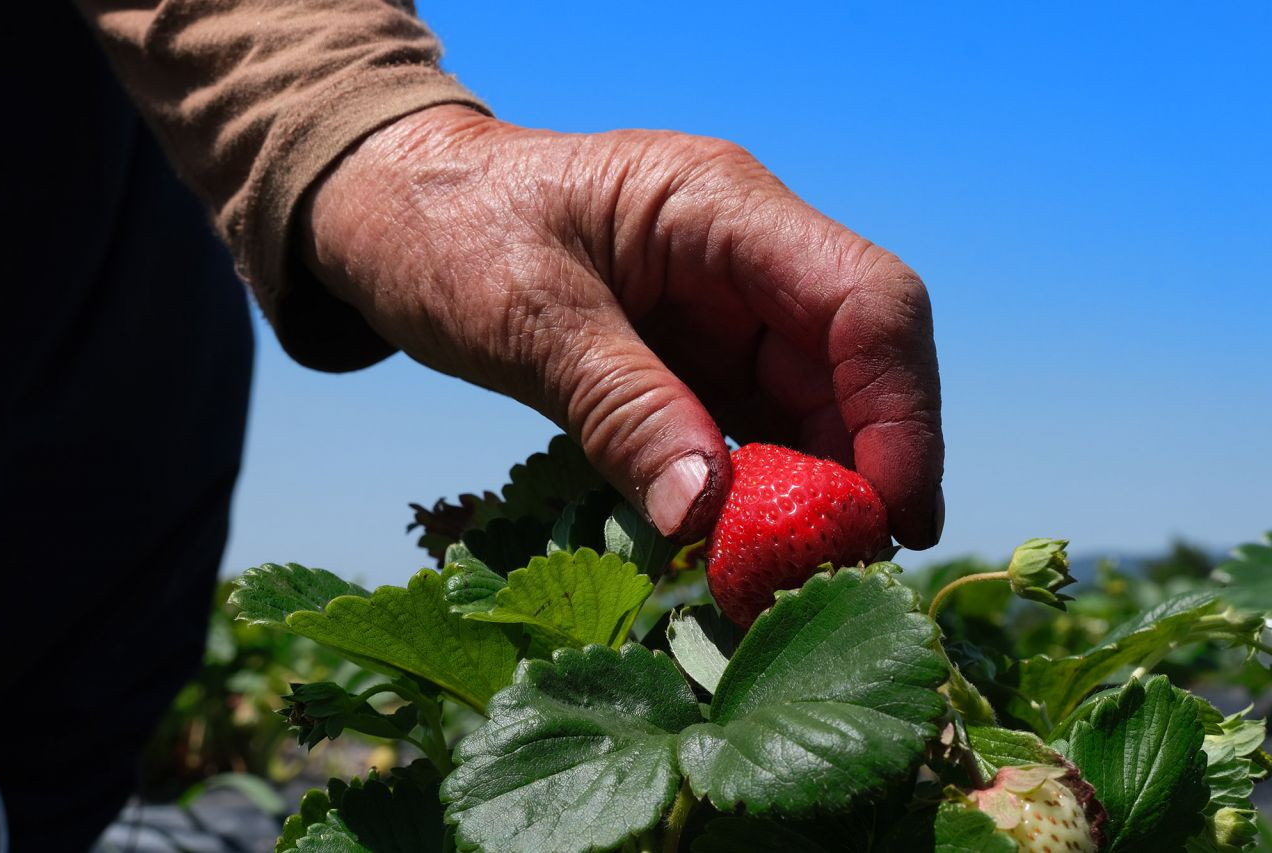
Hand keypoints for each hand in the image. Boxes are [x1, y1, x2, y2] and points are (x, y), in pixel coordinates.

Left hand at [302, 105, 942, 546]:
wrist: (395, 211)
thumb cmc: (449, 231)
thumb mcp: (528, 317)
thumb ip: (622, 409)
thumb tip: (711, 516)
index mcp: (724, 208)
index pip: (867, 302)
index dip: (901, 413)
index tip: (893, 515)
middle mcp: (749, 259)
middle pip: (859, 367)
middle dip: (866, 472)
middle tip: (840, 573)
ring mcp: (728, 313)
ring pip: (818, 411)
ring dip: (818, 497)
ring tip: (787, 580)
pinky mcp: (697, 364)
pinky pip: (757, 434)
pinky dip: (761, 497)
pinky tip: (743, 553)